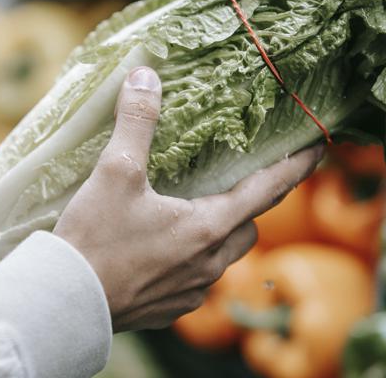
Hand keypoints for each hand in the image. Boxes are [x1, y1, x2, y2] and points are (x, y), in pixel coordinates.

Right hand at [54, 67, 323, 331]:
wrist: (66, 304)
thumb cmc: (95, 239)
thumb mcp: (115, 172)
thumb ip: (136, 122)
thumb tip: (145, 76)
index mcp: (208, 227)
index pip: (268, 191)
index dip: (296, 167)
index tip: (320, 149)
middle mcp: (209, 263)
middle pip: (248, 227)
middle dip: (251, 203)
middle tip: (240, 179)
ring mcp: (192, 291)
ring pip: (222, 256)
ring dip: (219, 232)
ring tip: (196, 211)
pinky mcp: (169, 309)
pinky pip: (195, 280)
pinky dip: (191, 258)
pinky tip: (162, 248)